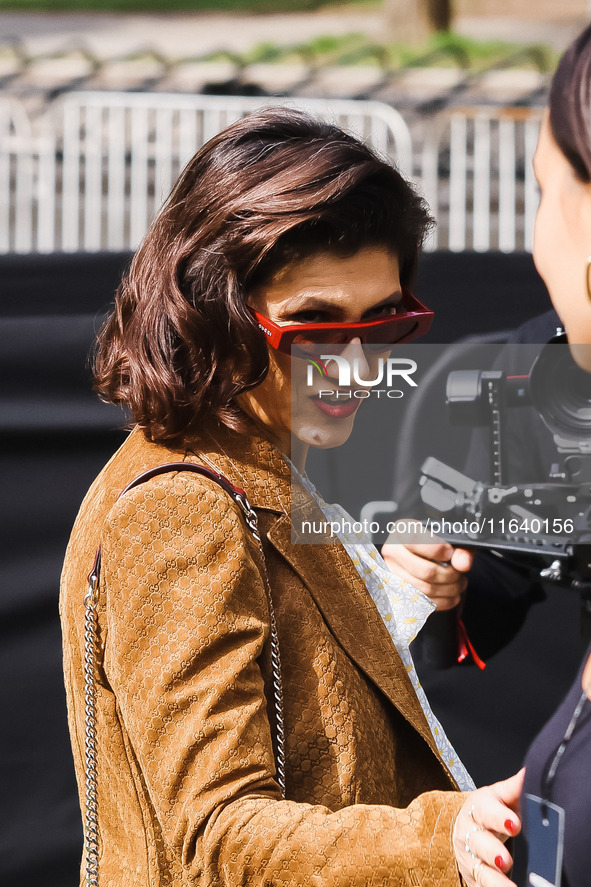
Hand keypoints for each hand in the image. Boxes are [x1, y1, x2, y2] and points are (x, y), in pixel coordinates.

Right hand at [382, 537, 473, 610]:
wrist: (424, 553)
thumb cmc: (438, 543)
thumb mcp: (452, 539)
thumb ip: (461, 548)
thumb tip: (463, 563)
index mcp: (402, 531)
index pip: (417, 540)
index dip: (438, 549)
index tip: (450, 553)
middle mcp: (392, 551)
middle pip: (426, 571)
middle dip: (450, 575)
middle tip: (459, 571)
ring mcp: (393, 574)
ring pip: (426, 589)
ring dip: (450, 589)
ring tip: (459, 582)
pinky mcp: (398, 592)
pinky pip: (424, 602)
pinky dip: (445, 601)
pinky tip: (453, 594)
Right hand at [453, 769, 524, 885]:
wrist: (465, 829)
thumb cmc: (488, 811)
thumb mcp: (498, 796)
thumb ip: (514, 788)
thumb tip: (530, 772)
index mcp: (477, 809)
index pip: (485, 811)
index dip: (498, 817)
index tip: (514, 824)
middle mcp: (469, 833)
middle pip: (478, 842)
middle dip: (491, 851)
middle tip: (505, 860)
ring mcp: (470, 857)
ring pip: (479, 869)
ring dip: (494, 880)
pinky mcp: (474, 877)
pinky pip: (482, 885)